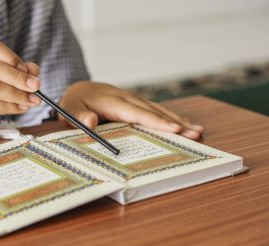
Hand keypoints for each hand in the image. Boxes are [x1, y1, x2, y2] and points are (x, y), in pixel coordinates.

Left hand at [59, 81, 203, 139]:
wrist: (80, 89)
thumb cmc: (74, 103)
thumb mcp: (70, 109)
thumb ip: (79, 117)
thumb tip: (90, 122)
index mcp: (112, 102)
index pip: (137, 113)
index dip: (156, 122)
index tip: (174, 128)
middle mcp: (127, 99)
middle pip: (154, 112)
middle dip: (175, 124)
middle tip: (195, 134)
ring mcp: (134, 100)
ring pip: (159, 110)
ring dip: (179, 121)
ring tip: (198, 131)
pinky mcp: (137, 104)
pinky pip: (156, 111)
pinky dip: (172, 118)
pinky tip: (186, 125)